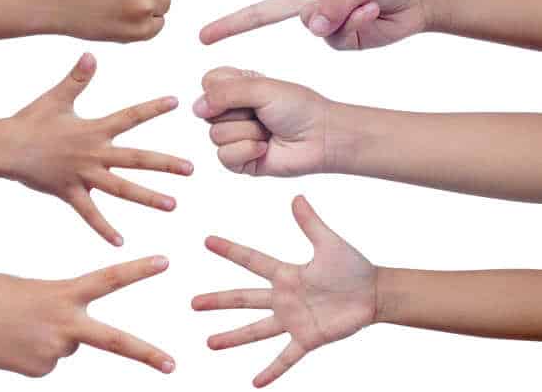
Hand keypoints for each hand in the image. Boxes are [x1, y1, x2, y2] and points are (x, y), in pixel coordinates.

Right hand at [0, 256, 173, 376]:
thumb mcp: (36, 291)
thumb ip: (62, 311)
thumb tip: (72, 346)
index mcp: (64, 293)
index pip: (109, 279)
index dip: (139, 270)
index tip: (166, 262)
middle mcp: (65, 324)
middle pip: (115, 342)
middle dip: (147, 354)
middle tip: (173, 366)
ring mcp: (53, 351)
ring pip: (66, 346)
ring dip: (48, 338)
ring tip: (18, 327)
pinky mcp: (40, 371)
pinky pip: (47, 362)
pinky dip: (34, 353)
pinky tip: (14, 343)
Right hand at [5, 53, 192, 245]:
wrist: (5, 147)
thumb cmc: (30, 121)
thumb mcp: (56, 97)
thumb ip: (77, 78)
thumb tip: (91, 54)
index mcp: (94, 130)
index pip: (130, 117)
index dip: (152, 108)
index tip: (176, 102)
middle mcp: (94, 153)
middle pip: (136, 159)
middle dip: (165, 164)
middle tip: (191, 169)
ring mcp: (83, 175)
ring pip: (121, 188)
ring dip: (148, 197)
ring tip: (173, 205)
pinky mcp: (70, 192)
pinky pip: (90, 214)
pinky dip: (104, 229)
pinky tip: (121, 242)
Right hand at [192, 197, 376, 386]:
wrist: (375, 294)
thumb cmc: (353, 267)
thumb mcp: (329, 243)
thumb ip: (310, 222)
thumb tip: (296, 197)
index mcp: (286, 274)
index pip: (251, 260)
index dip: (229, 250)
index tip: (207, 241)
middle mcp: (283, 298)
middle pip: (243, 299)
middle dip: (218, 301)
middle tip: (193, 303)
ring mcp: (293, 320)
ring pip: (256, 330)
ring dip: (233, 337)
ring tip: (209, 343)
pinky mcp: (307, 338)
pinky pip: (286, 357)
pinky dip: (271, 371)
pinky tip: (255, 383)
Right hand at [193, 67, 329, 176]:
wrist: (321, 137)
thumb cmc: (298, 108)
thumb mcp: (261, 88)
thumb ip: (225, 92)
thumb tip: (196, 108)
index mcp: (236, 88)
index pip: (208, 83)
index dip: (222, 88)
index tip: (249, 90)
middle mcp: (232, 112)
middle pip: (207, 112)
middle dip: (238, 113)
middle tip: (263, 114)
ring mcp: (234, 137)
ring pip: (215, 136)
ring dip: (247, 133)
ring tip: (267, 132)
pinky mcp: (239, 161)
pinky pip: (224, 157)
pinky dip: (247, 150)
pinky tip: (265, 148)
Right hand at [199, 0, 427, 49]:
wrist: (417, 1)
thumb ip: (337, 1)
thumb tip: (309, 26)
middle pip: (262, 11)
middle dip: (232, 23)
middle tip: (203, 36)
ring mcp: (320, 21)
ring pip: (311, 27)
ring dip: (343, 16)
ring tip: (371, 4)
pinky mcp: (335, 40)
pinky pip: (334, 39)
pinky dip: (355, 27)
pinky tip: (372, 16)